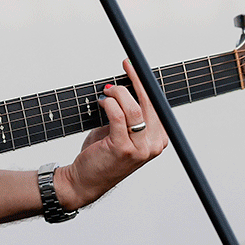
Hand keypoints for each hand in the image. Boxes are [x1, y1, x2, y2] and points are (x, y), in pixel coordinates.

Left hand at [57, 59, 167, 208]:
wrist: (86, 180)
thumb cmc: (103, 154)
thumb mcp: (121, 131)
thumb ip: (128, 114)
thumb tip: (126, 85)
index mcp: (159, 139)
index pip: (157, 104)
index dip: (145, 82)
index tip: (134, 65)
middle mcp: (154, 145)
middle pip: (149, 104)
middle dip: (134, 81)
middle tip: (124, 67)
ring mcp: (140, 149)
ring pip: (133, 109)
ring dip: (117, 94)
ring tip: (106, 94)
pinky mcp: (122, 149)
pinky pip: (117, 116)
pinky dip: (109, 105)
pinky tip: (102, 103)